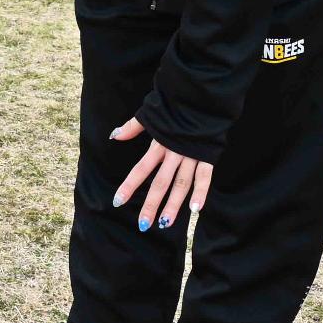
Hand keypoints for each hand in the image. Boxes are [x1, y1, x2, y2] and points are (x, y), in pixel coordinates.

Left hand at [110, 116, 212, 230]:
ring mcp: (191, 156)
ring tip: (165, 223)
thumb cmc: (174, 108)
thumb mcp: (151, 114)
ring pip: (181, 184)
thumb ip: (133, 127)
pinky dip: (201, 192)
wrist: (201, 98)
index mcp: (159, 144)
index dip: (129, 185)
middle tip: (143, 224)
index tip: (118, 201)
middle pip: (160, 183)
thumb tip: (114, 136)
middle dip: (151, 204)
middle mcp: (174, 153)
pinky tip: (196, 209)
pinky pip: (205, 177)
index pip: (140, 169)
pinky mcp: (208, 157)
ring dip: (173, 204)